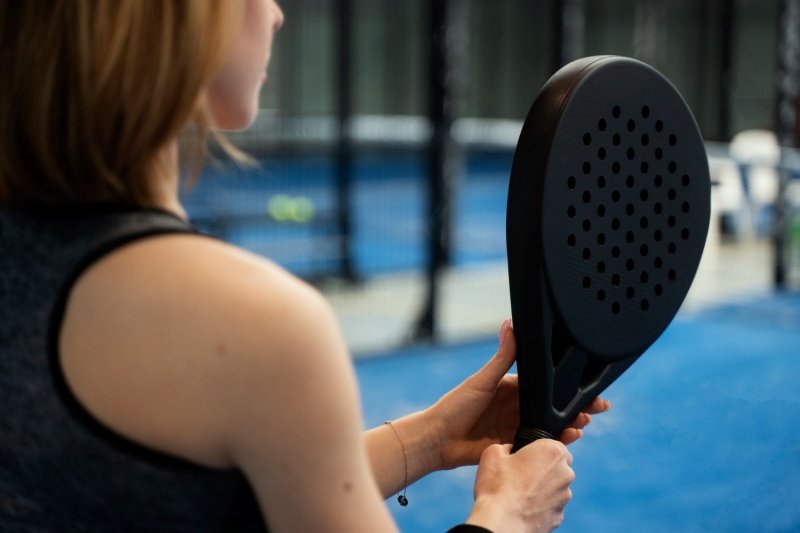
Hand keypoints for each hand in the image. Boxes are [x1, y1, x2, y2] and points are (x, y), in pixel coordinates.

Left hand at [426, 320, 609, 469]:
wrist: (438, 439)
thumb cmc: (456, 405)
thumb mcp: (482, 379)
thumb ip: (502, 356)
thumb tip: (511, 323)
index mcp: (513, 388)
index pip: (548, 384)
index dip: (569, 385)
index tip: (591, 385)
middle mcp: (518, 406)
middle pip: (555, 406)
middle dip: (578, 406)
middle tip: (599, 408)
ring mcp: (517, 427)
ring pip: (552, 425)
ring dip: (570, 425)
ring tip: (582, 424)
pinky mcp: (514, 446)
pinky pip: (539, 444)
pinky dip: (555, 442)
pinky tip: (567, 440)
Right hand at [467, 439, 574, 532]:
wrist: (502, 524)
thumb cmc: (497, 486)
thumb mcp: (493, 452)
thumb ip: (507, 446)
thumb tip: (510, 451)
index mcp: (553, 451)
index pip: (555, 444)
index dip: (538, 450)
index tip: (524, 457)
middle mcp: (565, 473)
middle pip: (558, 466)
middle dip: (543, 468)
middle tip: (520, 474)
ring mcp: (564, 497)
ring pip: (555, 487)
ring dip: (542, 488)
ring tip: (518, 494)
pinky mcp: (559, 516)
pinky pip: (551, 505)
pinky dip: (540, 505)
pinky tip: (523, 507)